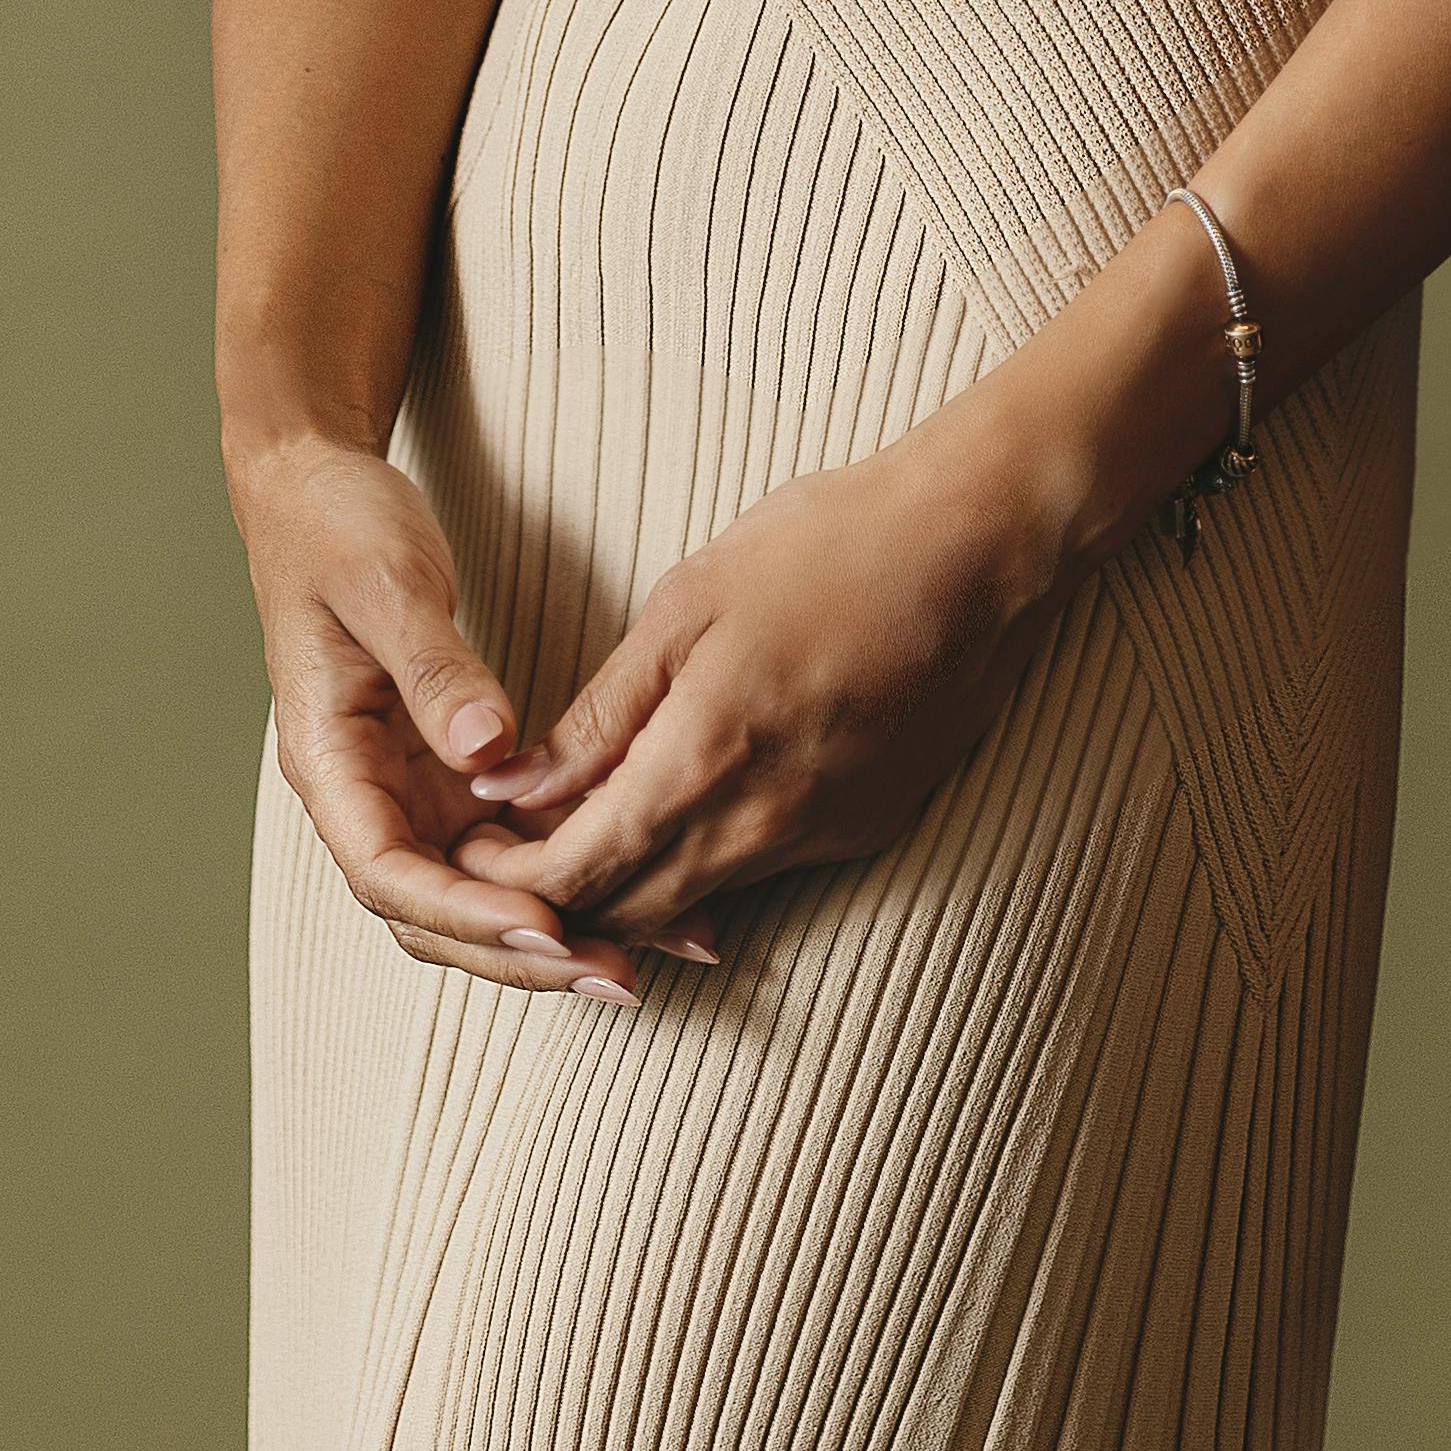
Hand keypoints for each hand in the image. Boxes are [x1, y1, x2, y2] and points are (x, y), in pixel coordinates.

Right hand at [236, 433, 631, 1001]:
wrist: (317, 490)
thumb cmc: (339, 529)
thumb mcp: (386, 583)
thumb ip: (434, 669)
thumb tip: (488, 753)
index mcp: (327, 761)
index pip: (387, 872)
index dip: (464, 911)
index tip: (544, 927)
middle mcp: (365, 795)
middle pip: (434, 912)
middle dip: (522, 952)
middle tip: (620, 973)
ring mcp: (409, 789)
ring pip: (475, 893)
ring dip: (553, 931)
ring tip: (649, 955)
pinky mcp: (450, 773)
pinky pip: (505, 845)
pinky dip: (565, 872)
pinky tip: (638, 887)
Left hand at [451, 420, 1045, 948]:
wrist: (980, 543)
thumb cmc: (828, 544)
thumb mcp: (687, 603)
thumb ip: (601, 712)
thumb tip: (515, 788)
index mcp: (707, 757)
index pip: (579, 869)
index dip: (510, 877)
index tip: (470, 849)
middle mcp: (766, 821)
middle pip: (629, 907)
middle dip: (555, 897)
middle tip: (506, 855)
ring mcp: (826, 833)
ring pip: (696, 902)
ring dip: (627, 891)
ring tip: (578, 843)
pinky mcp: (870, 828)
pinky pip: (762, 876)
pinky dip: (703, 870)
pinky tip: (681, 823)